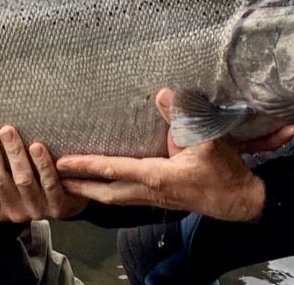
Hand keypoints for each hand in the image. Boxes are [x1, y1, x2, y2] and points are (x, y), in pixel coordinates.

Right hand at [0, 123, 87, 222]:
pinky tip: (36, 146)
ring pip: (22, 180)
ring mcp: (35, 209)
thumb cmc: (32, 183)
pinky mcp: (57, 206)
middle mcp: (13, 211)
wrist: (69, 201)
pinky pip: (49, 183)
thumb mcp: (9, 181)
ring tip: (8, 130)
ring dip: (13, 153)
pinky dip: (42, 164)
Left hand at [54, 89, 293, 222]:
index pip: (112, 170)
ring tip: (68, 184)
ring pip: (114, 197)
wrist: (241, 201)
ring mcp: (153, 198)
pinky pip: (125, 196)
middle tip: (52, 181)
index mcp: (156, 177)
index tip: (61, 163)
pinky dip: (107, 191)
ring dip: (90, 191)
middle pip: (105, 192)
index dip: (85, 165)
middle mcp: (149, 191)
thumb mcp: (208, 138)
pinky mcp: (159, 198)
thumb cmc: (224, 170)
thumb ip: (184, 116)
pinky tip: (100, 186)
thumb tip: (161, 94)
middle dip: (79, 187)